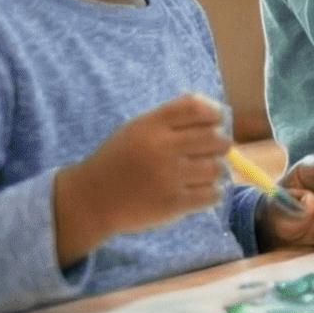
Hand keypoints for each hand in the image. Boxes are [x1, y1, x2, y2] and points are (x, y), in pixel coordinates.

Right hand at [54, 95, 229, 264]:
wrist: (92, 199)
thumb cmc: (119, 160)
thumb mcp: (136, 129)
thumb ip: (170, 118)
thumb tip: (212, 108)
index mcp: (151, 125)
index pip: (197, 108)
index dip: (215, 113)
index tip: (217, 122)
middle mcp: (161, 147)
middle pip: (215, 137)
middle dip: (221, 143)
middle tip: (214, 150)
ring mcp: (168, 176)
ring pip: (216, 167)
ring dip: (215, 170)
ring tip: (202, 173)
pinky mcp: (173, 204)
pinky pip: (212, 194)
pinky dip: (213, 192)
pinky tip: (201, 191)